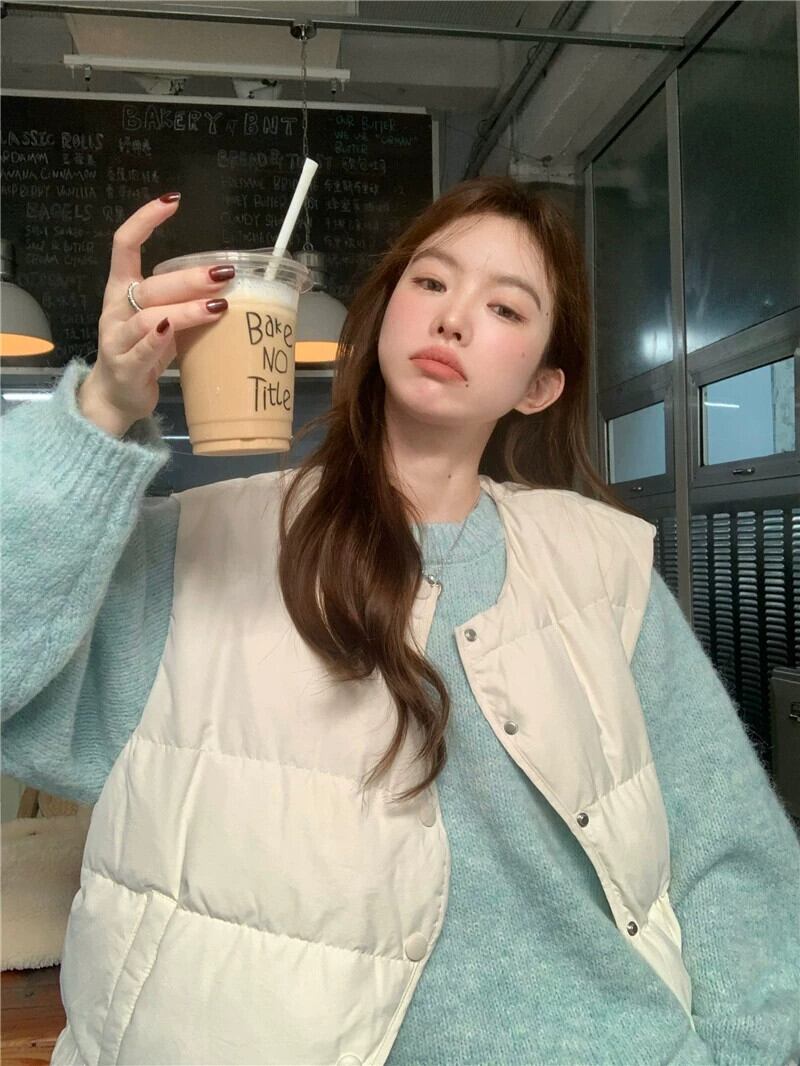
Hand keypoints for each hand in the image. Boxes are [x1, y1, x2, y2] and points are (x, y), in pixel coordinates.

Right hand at [78, 193, 231, 436]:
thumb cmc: (143, 353)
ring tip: (218, 308)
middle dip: (189, 278)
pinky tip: (172, 329)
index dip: (145, 220)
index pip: (124, 245)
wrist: (115, 398)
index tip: (173, 200)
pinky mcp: (125, 367)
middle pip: (150, 286)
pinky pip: (141, 350)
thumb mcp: (161, 320)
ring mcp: (117, 340)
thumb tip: (227, 281)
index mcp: (121, 291)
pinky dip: (157, 340)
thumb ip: (182, 301)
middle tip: (224, 275)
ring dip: (185, 310)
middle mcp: (115, 310)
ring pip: (148, 316)